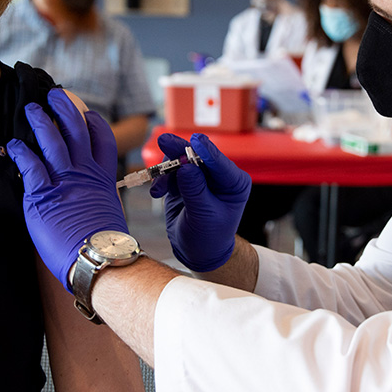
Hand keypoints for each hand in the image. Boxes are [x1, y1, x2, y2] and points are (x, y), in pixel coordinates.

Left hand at [7, 90, 127, 291]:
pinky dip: (20, 151)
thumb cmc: (104, 245)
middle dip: (65, 108)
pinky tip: (13, 145)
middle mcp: (84, 173)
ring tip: (31, 109)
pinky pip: (30, 165)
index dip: (94, 122)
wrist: (99, 259)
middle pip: (76, 129)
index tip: (86, 112)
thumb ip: (96, 197)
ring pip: (52, 140)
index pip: (102, 139)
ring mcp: (64, 182)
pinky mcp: (43, 195)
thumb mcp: (108, 212)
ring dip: (40, 121)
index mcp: (103, 177)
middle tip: (55, 95)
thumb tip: (89, 200)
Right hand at [150, 132, 251, 271]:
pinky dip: (161, 179)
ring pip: (181, 160)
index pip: (220, 163)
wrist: (197, 251)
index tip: (196, 140)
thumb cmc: (208, 237)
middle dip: (180, 150)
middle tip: (164, 141)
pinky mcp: (185, 180)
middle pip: (198, 155)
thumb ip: (195, 190)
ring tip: (159, 189)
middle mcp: (219, 176)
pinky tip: (157, 192)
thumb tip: (186, 166)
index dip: (206, 151)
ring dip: (167, 170)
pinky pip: (171, 170)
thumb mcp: (203, 216)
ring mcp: (201, 177)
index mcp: (234, 183)